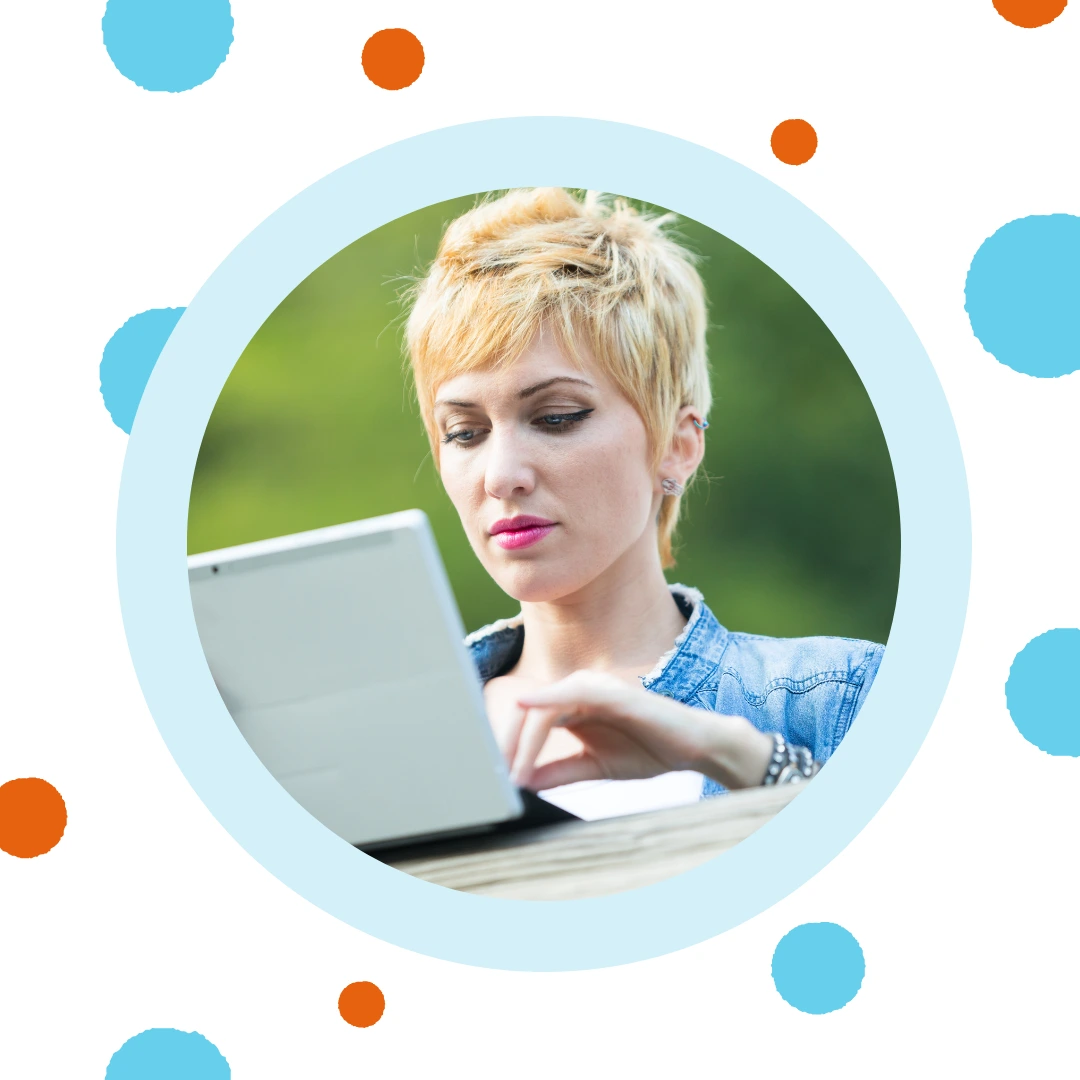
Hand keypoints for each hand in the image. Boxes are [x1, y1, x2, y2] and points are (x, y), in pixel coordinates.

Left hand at [506, 670, 773, 791]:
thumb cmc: (647, 750)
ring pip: (544, 707)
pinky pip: (571, 691)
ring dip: (523, 740)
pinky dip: (545, 698)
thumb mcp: (594, 766)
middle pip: (527, 713)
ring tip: (513, 772)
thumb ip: (559, 771)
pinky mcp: (611, 691)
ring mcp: (594, 688)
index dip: (508, 749)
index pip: (527, 722)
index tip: (496, 778)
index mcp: (572, 705)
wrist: (693, 747)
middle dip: (508, 746)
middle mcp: (578, 691)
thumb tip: (522, 783)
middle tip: (496, 777)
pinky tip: (526, 706)